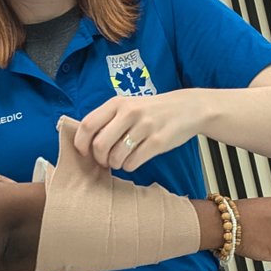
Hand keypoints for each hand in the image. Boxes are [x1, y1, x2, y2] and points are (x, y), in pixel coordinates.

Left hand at [73, 93, 199, 171]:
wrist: (188, 108)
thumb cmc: (152, 110)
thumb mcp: (129, 105)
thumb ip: (108, 119)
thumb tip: (86, 142)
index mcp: (118, 103)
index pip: (88, 125)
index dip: (81, 143)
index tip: (84, 152)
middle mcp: (129, 113)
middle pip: (99, 144)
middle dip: (99, 158)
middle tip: (105, 161)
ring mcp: (145, 127)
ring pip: (116, 157)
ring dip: (115, 164)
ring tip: (121, 160)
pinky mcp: (158, 142)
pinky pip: (133, 163)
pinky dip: (129, 166)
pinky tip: (134, 160)